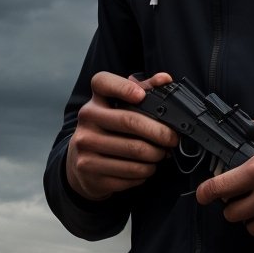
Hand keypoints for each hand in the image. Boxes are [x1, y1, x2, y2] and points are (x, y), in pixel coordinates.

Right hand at [66, 71, 177, 200]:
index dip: (124, 87)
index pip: (103, 83)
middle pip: (129, 121)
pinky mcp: (90, 171)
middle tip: (172, 138)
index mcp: (95, 101)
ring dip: (155, 155)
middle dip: (159, 132)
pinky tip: (146, 168)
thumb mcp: (120, 110)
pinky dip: (145, 172)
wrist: (81, 165)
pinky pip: (128, 173)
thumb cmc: (109, 132)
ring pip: (133, 151)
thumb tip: (165, 79)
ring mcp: (85, 147)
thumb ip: (144, 91)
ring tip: (161, 154)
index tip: (142, 96)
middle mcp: (87, 120)